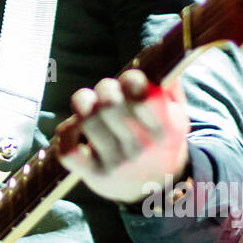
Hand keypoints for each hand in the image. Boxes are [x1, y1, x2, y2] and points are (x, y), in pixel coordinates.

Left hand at [54, 68, 188, 204]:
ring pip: (86, 121)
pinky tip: (75, 128)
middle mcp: (141, 148)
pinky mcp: (94, 175)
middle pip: (108, 104)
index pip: (143, 96)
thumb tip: (155, 51)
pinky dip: (66, 132)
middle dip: (103, 89)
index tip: (129, 81)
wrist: (156, 191)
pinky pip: (67, 149)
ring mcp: (116, 163)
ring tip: (89, 106)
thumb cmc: (161, 142)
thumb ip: (169, 85)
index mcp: (164, 129)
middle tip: (106, 92)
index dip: (131, 80)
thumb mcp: (177, 115)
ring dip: (83, 105)